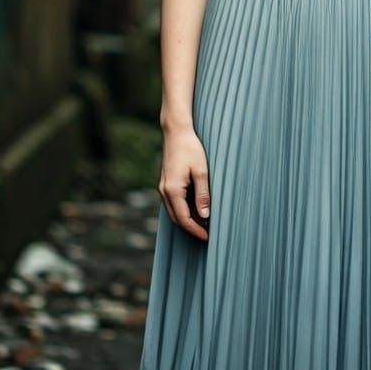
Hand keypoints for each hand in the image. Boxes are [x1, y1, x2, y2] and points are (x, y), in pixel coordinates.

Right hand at [158, 126, 210, 240]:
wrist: (176, 132)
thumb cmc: (190, 148)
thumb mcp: (201, 171)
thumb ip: (203, 194)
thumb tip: (205, 215)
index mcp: (172, 190)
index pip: (183, 219)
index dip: (195, 230)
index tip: (207, 237)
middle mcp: (164, 191)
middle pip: (176, 218)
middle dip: (190, 229)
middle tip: (205, 235)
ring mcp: (163, 187)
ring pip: (173, 212)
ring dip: (186, 220)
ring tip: (202, 225)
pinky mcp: (165, 183)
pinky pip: (172, 203)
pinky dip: (182, 210)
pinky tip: (194, 210)